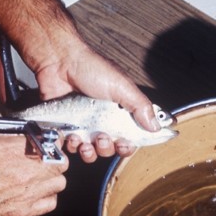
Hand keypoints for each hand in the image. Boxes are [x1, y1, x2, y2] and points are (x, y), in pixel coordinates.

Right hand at [0, 90, 68, 215]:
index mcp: (15, 149)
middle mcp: (27, 171)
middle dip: (54, 157)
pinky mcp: (25, 211)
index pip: (51, 140)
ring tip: (39, 173)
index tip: (43, 139)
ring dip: (52, 177)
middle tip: (42, 156)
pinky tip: (34, 191)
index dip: (50, 138)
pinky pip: (51, 203)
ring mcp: (28, 192)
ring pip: (59, 182)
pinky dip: (47, 197)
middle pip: (60, 162)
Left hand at [35, 41, 160, 162]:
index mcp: (120, 111)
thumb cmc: (91, 69)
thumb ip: (140, 106)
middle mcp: (103, 120)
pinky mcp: (67, 128)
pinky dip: (73, 146)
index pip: (131, 136)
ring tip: (87, 140)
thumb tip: (156, 126)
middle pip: (111, 148)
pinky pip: (72, 147)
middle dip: (109, 148)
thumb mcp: (122, 86)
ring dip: (91, 151)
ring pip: (92, 152)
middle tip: (103, 138)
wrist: (59, 63)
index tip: (126, 142)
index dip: (129, 144)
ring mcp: (84, 125)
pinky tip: (72, 135)